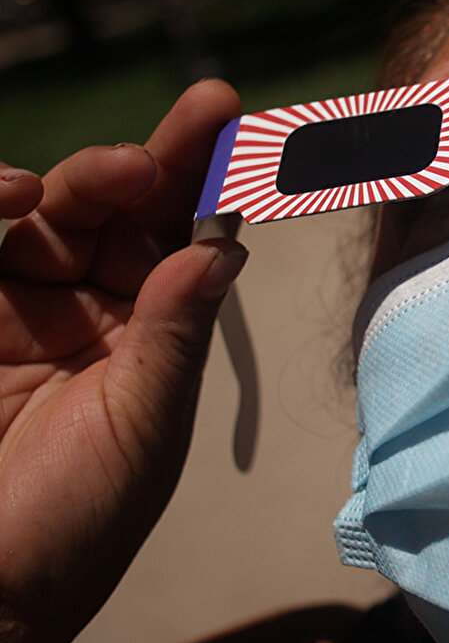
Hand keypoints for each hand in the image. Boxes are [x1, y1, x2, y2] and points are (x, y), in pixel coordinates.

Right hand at [0, 81, 245, 642]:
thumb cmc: (77, 523)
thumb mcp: (142, 427)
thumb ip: (173, 336)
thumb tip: (223, 249)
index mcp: (149, 329)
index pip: (182, 236)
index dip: (208, 177)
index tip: (233, 119)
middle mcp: (86, 306)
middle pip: (118, 210)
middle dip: (148, 164)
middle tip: (182, 132)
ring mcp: (15, 305)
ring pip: (45, 215)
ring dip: (77, 181)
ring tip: (112, 174)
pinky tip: (16, 195)